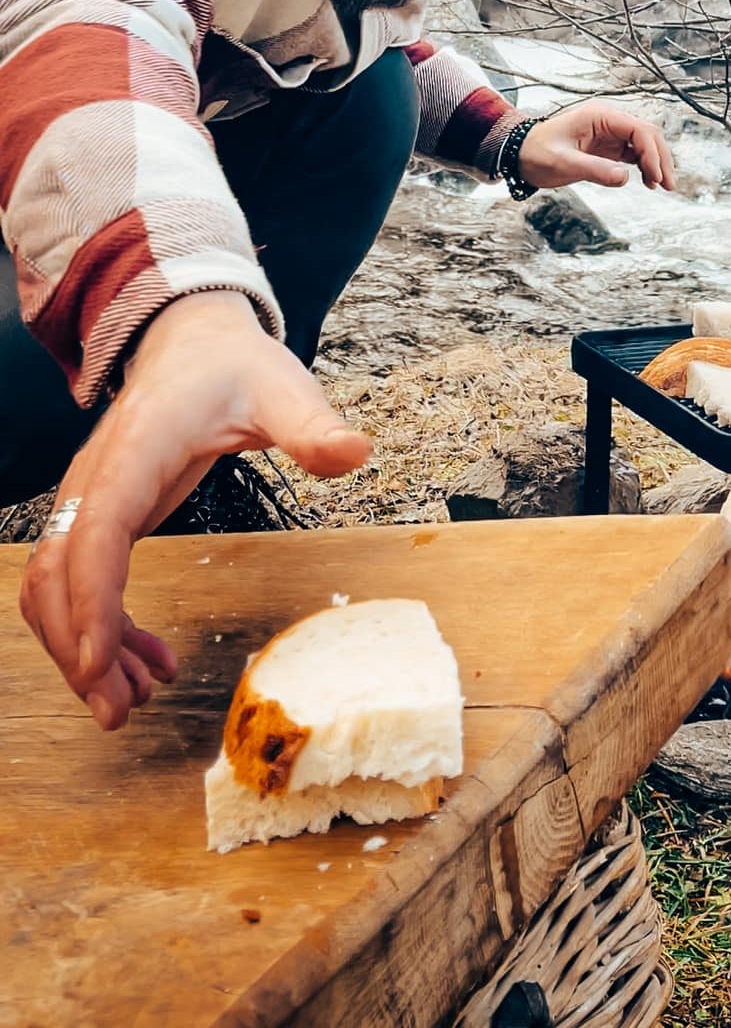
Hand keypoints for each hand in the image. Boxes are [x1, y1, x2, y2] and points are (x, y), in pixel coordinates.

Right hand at [20, 290, 371, 731]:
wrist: (193, 341)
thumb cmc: (235, 367)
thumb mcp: (282, 389)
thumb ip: (313, 425)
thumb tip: (355, 452)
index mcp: (137, 448)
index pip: (96, 530)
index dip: (92, 602)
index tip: (100, 665)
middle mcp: (96, 477)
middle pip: (56, 572)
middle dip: (75, 646)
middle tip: (118, 711)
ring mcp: (90, 498)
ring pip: (53, 584)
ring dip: (80, 647)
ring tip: (132, 700)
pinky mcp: (99, 516)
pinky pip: (78, 582)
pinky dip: (99, 629)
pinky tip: (147, 660)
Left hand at [516, 100, 675, 191]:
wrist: (520, 155)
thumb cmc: (537, 154)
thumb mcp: (563, 163)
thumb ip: (594, 170)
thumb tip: (626, 178)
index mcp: (600, 116)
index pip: (638, 129)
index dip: (652, 153)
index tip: (655, 178)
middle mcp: (609, 121)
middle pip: (647, 134)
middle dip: (661, 158)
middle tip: (668, 185)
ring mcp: (610, 133)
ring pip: (645, 144)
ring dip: (656, 163)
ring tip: (661, 187)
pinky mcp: (608, 147)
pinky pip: (634, 153)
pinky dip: (645, 166)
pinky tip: (648, 182)